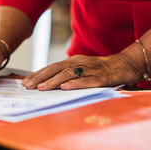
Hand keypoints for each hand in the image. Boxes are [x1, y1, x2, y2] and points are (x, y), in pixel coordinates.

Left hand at [22, 54, 141, 90]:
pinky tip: (64, 88)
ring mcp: (89, 69)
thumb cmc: (101, 69)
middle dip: (40, 77)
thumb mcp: (82, 69)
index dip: (38, 74)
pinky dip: (74, 84)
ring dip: (53, 81)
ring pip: (67, 74)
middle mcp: (78, 62)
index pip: (52, 67)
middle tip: (27, 86)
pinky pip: (86, 80)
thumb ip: (69, 74)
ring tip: (41, 88)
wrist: (125, 64)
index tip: (25, 82)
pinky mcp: (100, 77)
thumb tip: (50, 84)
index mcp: (73, 61)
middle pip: (55, 69)